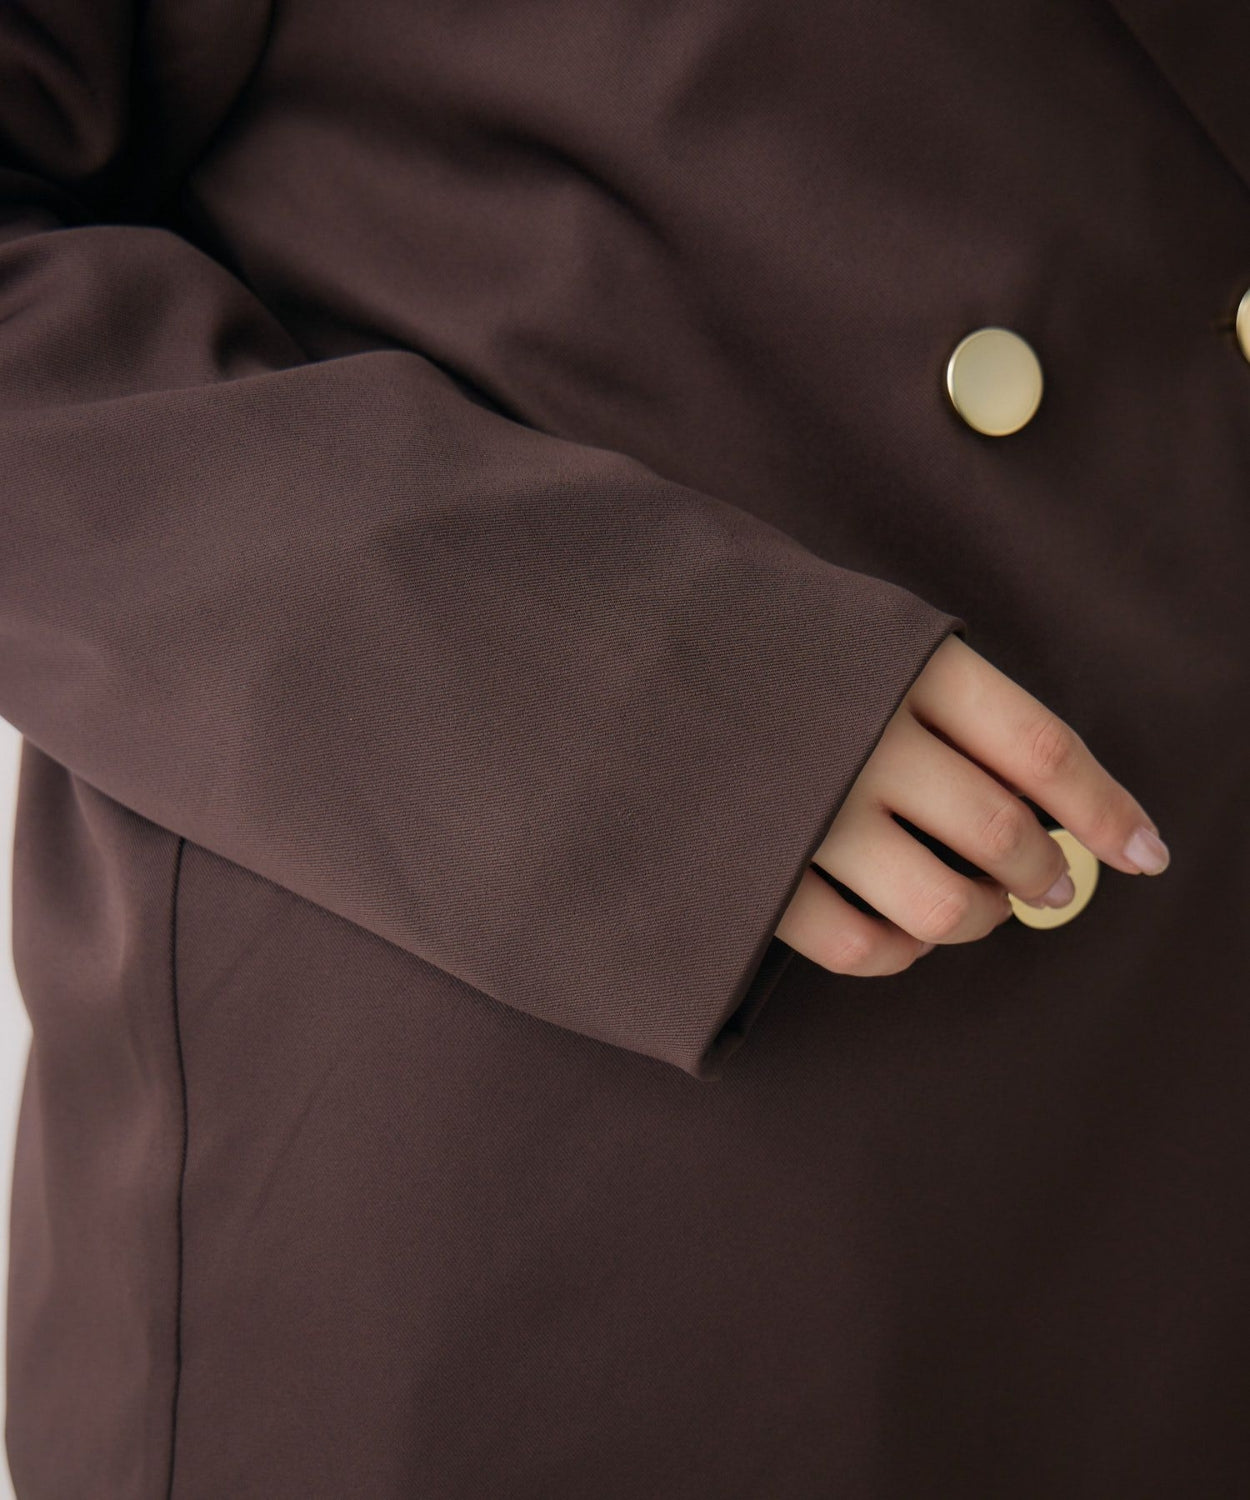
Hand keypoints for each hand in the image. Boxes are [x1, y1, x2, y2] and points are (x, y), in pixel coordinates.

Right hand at [775, 632, 1169, 974]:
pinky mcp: (758, 875)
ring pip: (939, 906)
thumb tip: (1038, 792)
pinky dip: (899, 954)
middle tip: (1048, 886)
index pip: (1040, 748)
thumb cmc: (753, 638)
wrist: (617, 648)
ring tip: (977, 909)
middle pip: (1001, 834)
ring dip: (977, 920)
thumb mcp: (852, 628)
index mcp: (900, 665)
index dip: (1106, 808)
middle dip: (1044, 876)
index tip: (1147, 852)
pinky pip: (858, 947)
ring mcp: (810, 815)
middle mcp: (864, 740)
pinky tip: (903, 938)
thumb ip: (938, 693)